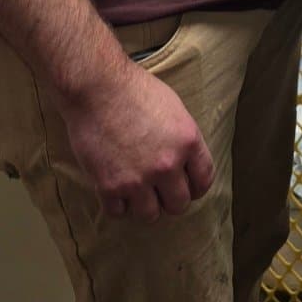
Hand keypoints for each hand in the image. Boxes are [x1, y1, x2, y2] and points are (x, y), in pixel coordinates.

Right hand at [59, 58, 214, 223]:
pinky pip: (118, 212)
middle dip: (169, 198)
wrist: (97, 87)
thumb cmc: (134, 89)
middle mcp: (167, 165)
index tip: (186, 186)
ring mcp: (138, 179)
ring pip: (150, 215)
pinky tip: (115, 187)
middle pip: (179, 205)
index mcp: (187, 142)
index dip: (196, 186)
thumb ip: (182, 139)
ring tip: (136, 190)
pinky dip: (117, 203)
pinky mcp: (110, 186)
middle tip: (158, 189)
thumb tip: (185, 163)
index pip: (204, 181)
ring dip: (144, 204)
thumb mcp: (174, 107)